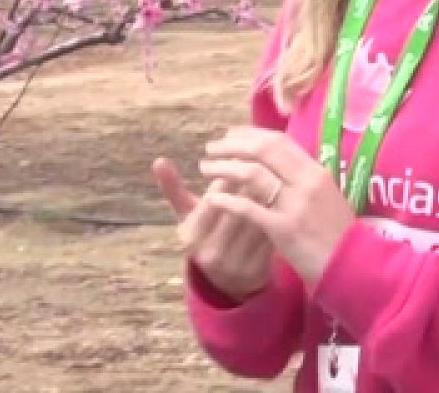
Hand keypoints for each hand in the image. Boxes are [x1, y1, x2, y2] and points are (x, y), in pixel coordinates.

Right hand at [152, 156, 273, 302]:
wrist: (225, 279)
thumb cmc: (206, 234)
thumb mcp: (187, 215)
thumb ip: (173, 188)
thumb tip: (158, 160)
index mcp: (191, 236)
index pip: (213, 198)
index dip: (228, 177)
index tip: (240, 160)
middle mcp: (210, 253)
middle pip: (237, 208)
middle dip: (252, 184)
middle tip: (264, 165)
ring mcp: (233, 264)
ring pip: (256, 220)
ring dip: (268, 197)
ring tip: (275, 180)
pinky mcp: (255, 270)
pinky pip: (270, 236)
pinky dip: (277, 216)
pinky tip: (280, 202)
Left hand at [197, 126, 356, 287]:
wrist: (353, 264)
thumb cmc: (338, 232)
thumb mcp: (327, 196)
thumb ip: (303, 179)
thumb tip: (278, 163)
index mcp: (316, 171)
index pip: (279, 141)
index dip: (251, 134)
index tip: (231, 134)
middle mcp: (306, 182)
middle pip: (263, 151)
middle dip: (232, 146)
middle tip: (211, 148)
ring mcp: (295, 205)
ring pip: (252, 174)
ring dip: (224, 168)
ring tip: (205, 168)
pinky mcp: (284, 229)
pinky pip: (249, 209)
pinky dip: (227, 201)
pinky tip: (212, 199)